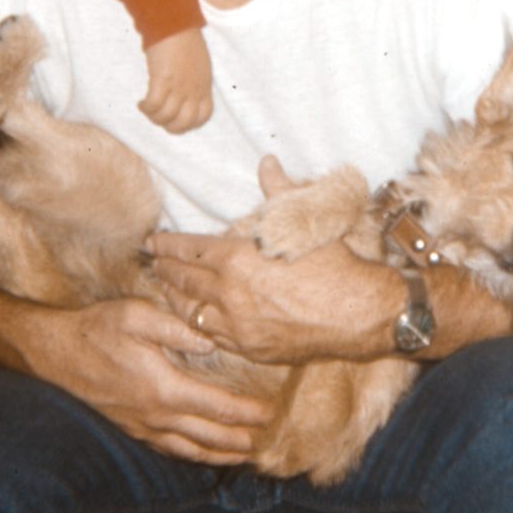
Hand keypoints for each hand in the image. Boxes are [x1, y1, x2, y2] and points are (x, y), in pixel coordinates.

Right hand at [20, 296, 273, 464]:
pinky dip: (192, 454)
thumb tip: (212, 342)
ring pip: (189, 449)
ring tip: (246, 456)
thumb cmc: (96, 329)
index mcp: (164, 389)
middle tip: (270, 442)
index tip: (272, 413)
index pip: (219, 407)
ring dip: (221, 454)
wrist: (53, 353)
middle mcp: (156, 415)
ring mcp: (141, 426)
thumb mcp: (138, 315)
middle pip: (210, 436)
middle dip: (242, 440)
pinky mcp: (130, 428)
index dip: (248, 413)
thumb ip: (177, 329)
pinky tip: (203, 453)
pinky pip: (168, 448)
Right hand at [139, 27, 212, 133]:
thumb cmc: (185, 39)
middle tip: (159, 118)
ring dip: (154, 118)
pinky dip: (146, 107)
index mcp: (204, 86)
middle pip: (184, 122)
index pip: (203, 116)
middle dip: (170, 126)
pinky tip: (141, 103)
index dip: (189, 124)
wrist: (174, 23)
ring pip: (167, 117)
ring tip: (147, 109)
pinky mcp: (162, 79)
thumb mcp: (199, 64)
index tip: (176, 119)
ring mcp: (179, 86)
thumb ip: (194, 80)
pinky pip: (154, 104)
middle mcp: (193, 89)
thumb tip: (183, 93)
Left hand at [148, 217, 398, 367]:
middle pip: (183, 281)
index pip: (189, 249)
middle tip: (154, 264)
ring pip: (192, 313)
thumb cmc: (336, 266)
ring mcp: (238, 326)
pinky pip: (214, 338)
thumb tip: (267, 162)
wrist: (360, 314)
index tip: (152, 243)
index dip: (167, 245)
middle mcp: (230, 294)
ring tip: (168, 290)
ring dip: (176, 300)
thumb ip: (278, 193)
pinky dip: (201, 325)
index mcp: (238, 259)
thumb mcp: (304, 225)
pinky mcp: (250, 349)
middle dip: (165, 270)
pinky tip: (200, 319)